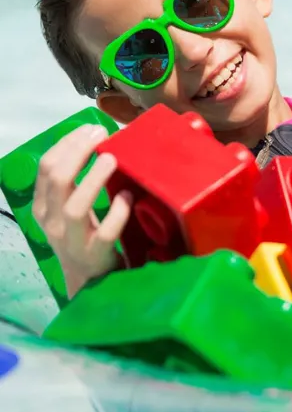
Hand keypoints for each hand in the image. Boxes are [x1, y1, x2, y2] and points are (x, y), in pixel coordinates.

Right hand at [32, 124, 131, 297]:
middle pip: (57, 181)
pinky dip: (117, 212)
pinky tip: (128, 197)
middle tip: (101, 136)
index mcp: (44, 207)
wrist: (89, 282)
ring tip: (112, 159)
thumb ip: (78, 182)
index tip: (90, 129)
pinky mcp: (94, 255)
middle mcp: (52, 222)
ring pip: (75, 207)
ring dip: (94, 179)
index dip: (68, 144)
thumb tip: (100, 142)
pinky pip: (104, 232)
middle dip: (78, 152)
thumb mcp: (72, 208)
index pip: (46, 168)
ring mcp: (72, 240)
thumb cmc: (84, 236)